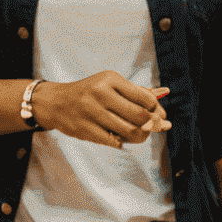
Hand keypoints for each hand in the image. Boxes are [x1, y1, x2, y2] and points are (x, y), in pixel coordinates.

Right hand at [33, 72, 169, 147]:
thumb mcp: (111, 84)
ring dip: (141, 136)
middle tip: (155, 127)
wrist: (55, 102)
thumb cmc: (90, 92)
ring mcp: (91, 112)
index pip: (144, 97)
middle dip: (152, 124)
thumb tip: (165, 92)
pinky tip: (122, 137)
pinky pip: (114, 141)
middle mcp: (100, 94)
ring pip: (129, 131)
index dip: (156, 109)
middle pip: (139, 116)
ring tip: (142, 134)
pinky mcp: (85, 129)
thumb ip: (137, 90)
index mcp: (110, 79)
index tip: (160, 114)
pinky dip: (123, 142)